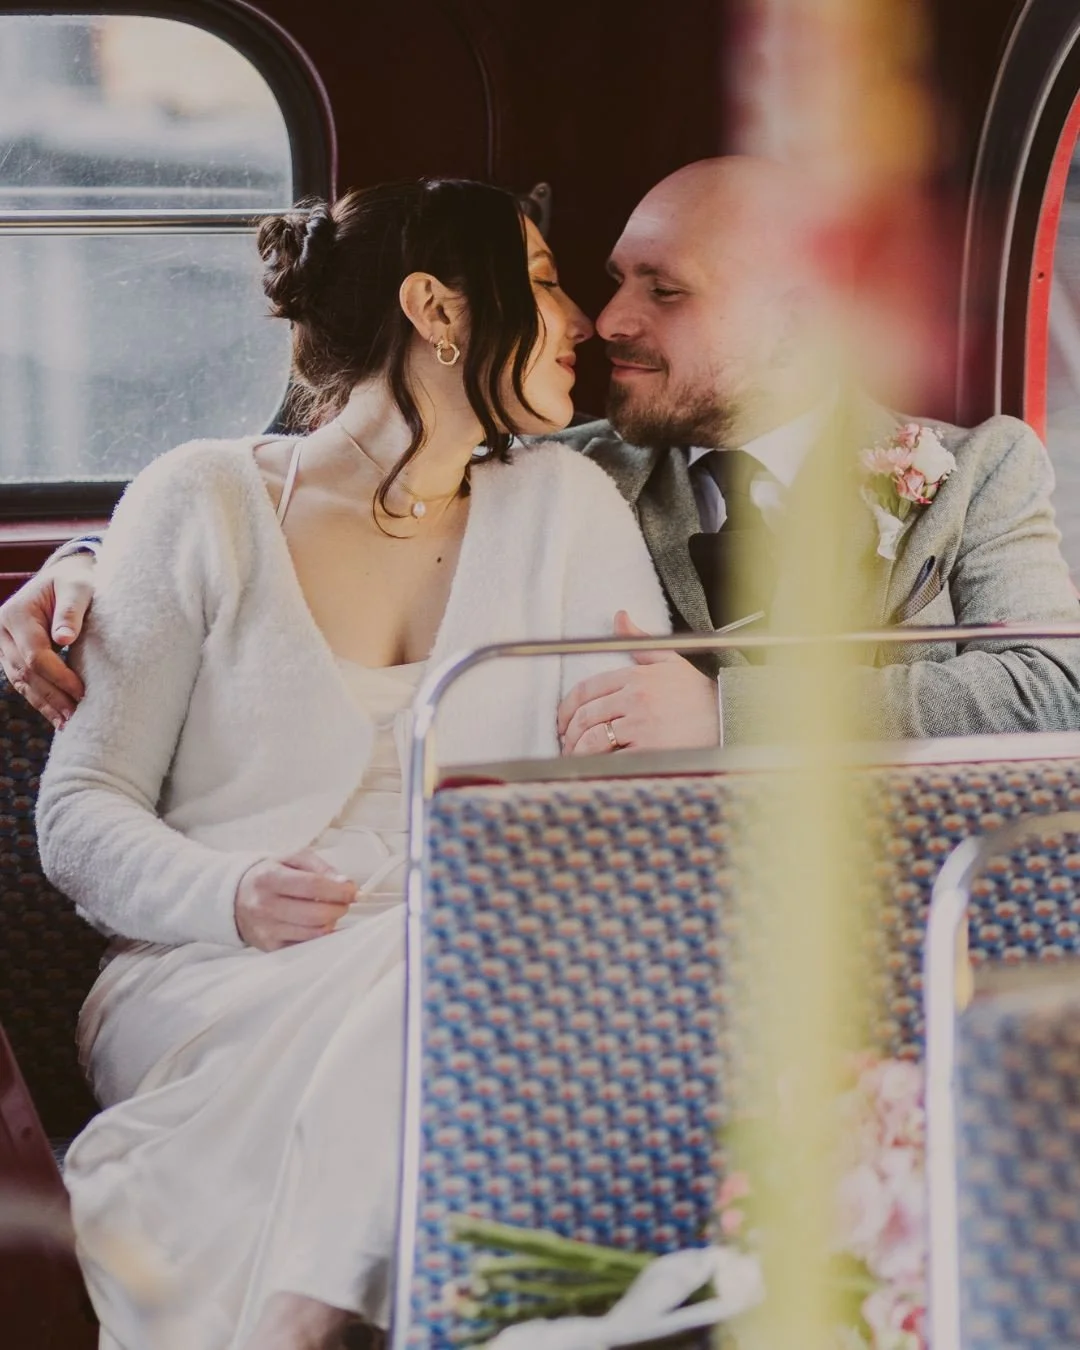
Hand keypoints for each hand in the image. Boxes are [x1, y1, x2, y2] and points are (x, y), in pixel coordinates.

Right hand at [0, 553, 95, 728]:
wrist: (65, 577)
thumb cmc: (75, 581)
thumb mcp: (78, 587)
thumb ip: (72, 610)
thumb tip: (64, 638)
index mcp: (16, 614)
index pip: (35, 654)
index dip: (58, 676)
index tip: (81, 691)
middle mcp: (3, 630)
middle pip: (25, 672)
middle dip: (51, 696)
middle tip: (76, 716)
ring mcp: (4, 644)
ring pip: (21, 681)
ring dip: (44, 704)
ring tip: (68, 723)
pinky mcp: (12, 654)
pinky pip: (24, 681)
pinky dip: (40, 699)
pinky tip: (57, 716)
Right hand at [234, 850, 357, 950]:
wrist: (235, 898)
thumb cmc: (270, 875)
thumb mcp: (292, 859)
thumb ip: (321, 867)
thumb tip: (345, 884)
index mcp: (270, 878)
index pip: (313, 886)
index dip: (339, 890)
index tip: (352, 890)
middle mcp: (265, 906)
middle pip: (317, 914)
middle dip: (339, 907)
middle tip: (343, 901)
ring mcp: (267, 930)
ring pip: (315, 933)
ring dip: (331, 922)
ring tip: (329, 910)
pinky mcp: (271, 947)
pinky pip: (307, 945)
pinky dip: (319, 935)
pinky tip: (318, 923)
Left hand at [558, 611, 719, 754]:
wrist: (727, 717)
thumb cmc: (696, 692)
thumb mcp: (669, 660)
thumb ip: (638, 641)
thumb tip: (619, 617)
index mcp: (635, 676)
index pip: (586, 689)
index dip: (566, 708)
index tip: (562, 721)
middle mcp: (636, 698)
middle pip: (586, 716)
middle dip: (570, 733)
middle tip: (566, 743)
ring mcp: (642, 725)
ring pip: (594, 739)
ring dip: (578, 750)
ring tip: (576, 757)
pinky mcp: (650, 750)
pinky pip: (613, 758)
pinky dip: (598, 765)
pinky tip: (594, 767)